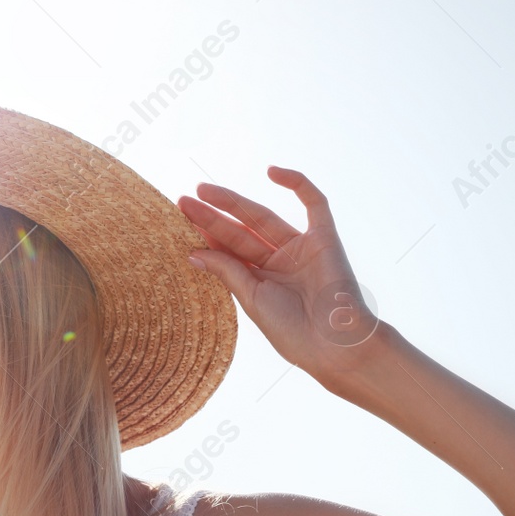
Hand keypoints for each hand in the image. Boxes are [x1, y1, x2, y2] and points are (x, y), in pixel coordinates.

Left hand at [177, 166, 383, 384]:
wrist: (333, 344)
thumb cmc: (292, 331)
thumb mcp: (252, 299)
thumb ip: (227, 271)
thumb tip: (194, 252)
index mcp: (263, 281)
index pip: (230, 251)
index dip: (207, 234)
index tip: (180, 220)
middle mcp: (281, 262)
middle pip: (241, 231)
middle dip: (213, 216)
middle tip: (183, 201)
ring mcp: (302, 248)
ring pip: (264, 216)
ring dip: (234, 201)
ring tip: (203, 190)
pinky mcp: (325, 238)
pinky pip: (314, 203)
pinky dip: (297, 184)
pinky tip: (271, 171)